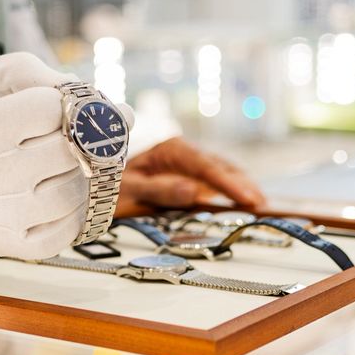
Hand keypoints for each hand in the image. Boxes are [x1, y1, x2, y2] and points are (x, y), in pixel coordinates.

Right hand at [0, 53, 95, 258]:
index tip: (56, 103)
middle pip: (69, 151)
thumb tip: (107, 105)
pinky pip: (67, 231)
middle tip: (76, 129)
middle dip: (81, 134)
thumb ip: (41, 76)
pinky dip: (76, 208)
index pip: (51, 110)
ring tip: (66, 159)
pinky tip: (60, 189)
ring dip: (83, 172)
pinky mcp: (6, 244)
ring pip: (75, 192)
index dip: (64, 101)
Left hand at [118, 137, 264, 209]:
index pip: (207, 167)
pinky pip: (210, 179)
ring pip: (219, 171)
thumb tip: (192, 192)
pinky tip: (238, 200)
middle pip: (219, 167)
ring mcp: (184, 162)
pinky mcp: (184, 172)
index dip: (230, 184)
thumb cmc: (107, 179)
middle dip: (242, 184)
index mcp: (170, 150)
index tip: (248, 199)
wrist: (92, 169)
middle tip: (262, 204)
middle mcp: (182, 152)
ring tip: (257, 202)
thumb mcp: (127, 188)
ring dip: (238, 185)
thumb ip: (159, 189)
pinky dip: (226, 188)